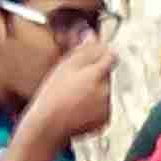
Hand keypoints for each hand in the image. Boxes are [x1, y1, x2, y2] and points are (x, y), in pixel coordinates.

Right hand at [23, 31, 114, 147]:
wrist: (49, 126)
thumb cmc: (53, 95)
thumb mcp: (65, 67)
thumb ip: (83, 50)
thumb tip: (92, 34)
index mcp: (97, 73)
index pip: (111, 56)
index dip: (101, 55)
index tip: (92, 58)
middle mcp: (106, 89)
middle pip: (107, 74)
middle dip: (96, 74)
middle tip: (75, 81)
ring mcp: (107, 106)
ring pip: (105, 91)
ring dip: (95, 90)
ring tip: (74, 96)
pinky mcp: (105, 120)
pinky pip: (103, 107)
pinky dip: (94, 107)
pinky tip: (78, 108)